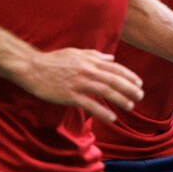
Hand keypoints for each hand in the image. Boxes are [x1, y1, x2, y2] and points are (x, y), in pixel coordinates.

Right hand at [19, 48, 143, 122]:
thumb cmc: (53, 61)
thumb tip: (111, 58)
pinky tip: (112, 118)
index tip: (139, 84)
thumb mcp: (76, 53)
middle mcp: (87, 70)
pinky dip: (102, 111)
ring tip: (130, 107)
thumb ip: (95, 55)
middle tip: (140, 96)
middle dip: (130, 88)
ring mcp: (78, 83)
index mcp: (89, 61)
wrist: (32, 67)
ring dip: (120, 99)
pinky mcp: (69, 95)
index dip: (129, 76)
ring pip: (105, 91)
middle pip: (114, 80)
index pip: (115, 68)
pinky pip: (90, 104)